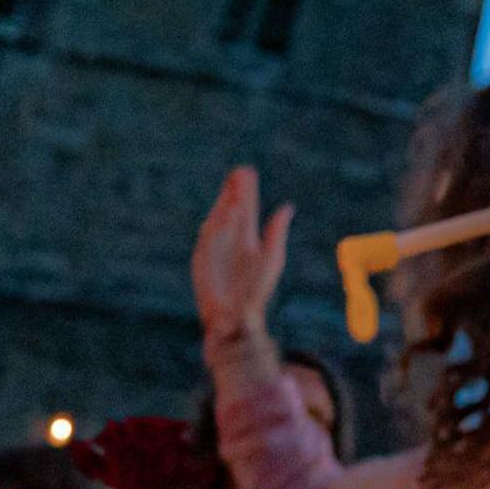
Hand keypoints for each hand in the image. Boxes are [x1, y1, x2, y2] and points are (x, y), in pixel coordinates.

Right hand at [193, 167, 291, 360]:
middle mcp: (230, 238)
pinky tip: (220, 215)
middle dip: (233, 191)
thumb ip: (276, 232)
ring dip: (224, 205)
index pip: (246, 207)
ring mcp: (215, 246)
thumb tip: (287, 207)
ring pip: (218, 219)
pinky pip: (207, 238)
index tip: (247, 172)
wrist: (236, 316)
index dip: (246, 191)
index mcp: (248, 237)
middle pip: (230, 208)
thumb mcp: (271, 257)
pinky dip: (213, 226)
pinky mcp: (202, 258)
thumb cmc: (257, 289)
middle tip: (239, 172)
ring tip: (232, 190)